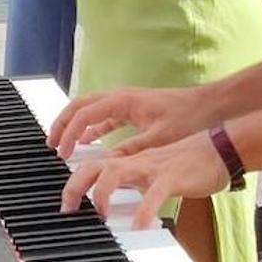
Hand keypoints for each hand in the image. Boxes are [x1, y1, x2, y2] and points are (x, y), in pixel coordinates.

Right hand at [47, 84, 217, 160]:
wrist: (211, 106)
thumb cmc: (189, 118)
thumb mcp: (158, 139)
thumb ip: (130, 150)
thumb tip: (106, 164)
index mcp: (122, 101)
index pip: (84, 114)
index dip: (68, 134)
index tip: (60, 152)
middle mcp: (120, 97)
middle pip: (79, 105)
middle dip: (62, 123)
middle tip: (50, 144)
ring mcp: (125, 102)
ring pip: (89, 109)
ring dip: (74, 124)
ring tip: (62, 142)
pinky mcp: (132, 109)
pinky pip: (103, 116)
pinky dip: (91, 127)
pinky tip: (88, 142)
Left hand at [60, 133, 230, 228]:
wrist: (219, 147)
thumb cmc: (187, 162)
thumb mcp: (153, 172)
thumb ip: (134, 183)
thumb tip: (118, 201)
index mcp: (130, 161)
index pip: (93, 167)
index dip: (74, 183)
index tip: (67, 204)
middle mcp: (135, 162)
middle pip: (94, 167)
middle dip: (75, 187)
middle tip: (68, 210)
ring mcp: (152, 168)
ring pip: (115, 173)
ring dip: (102, 195)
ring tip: (101, 217)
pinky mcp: (172, 178)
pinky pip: (154, 194)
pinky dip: (144, 210)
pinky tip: (139, 227)